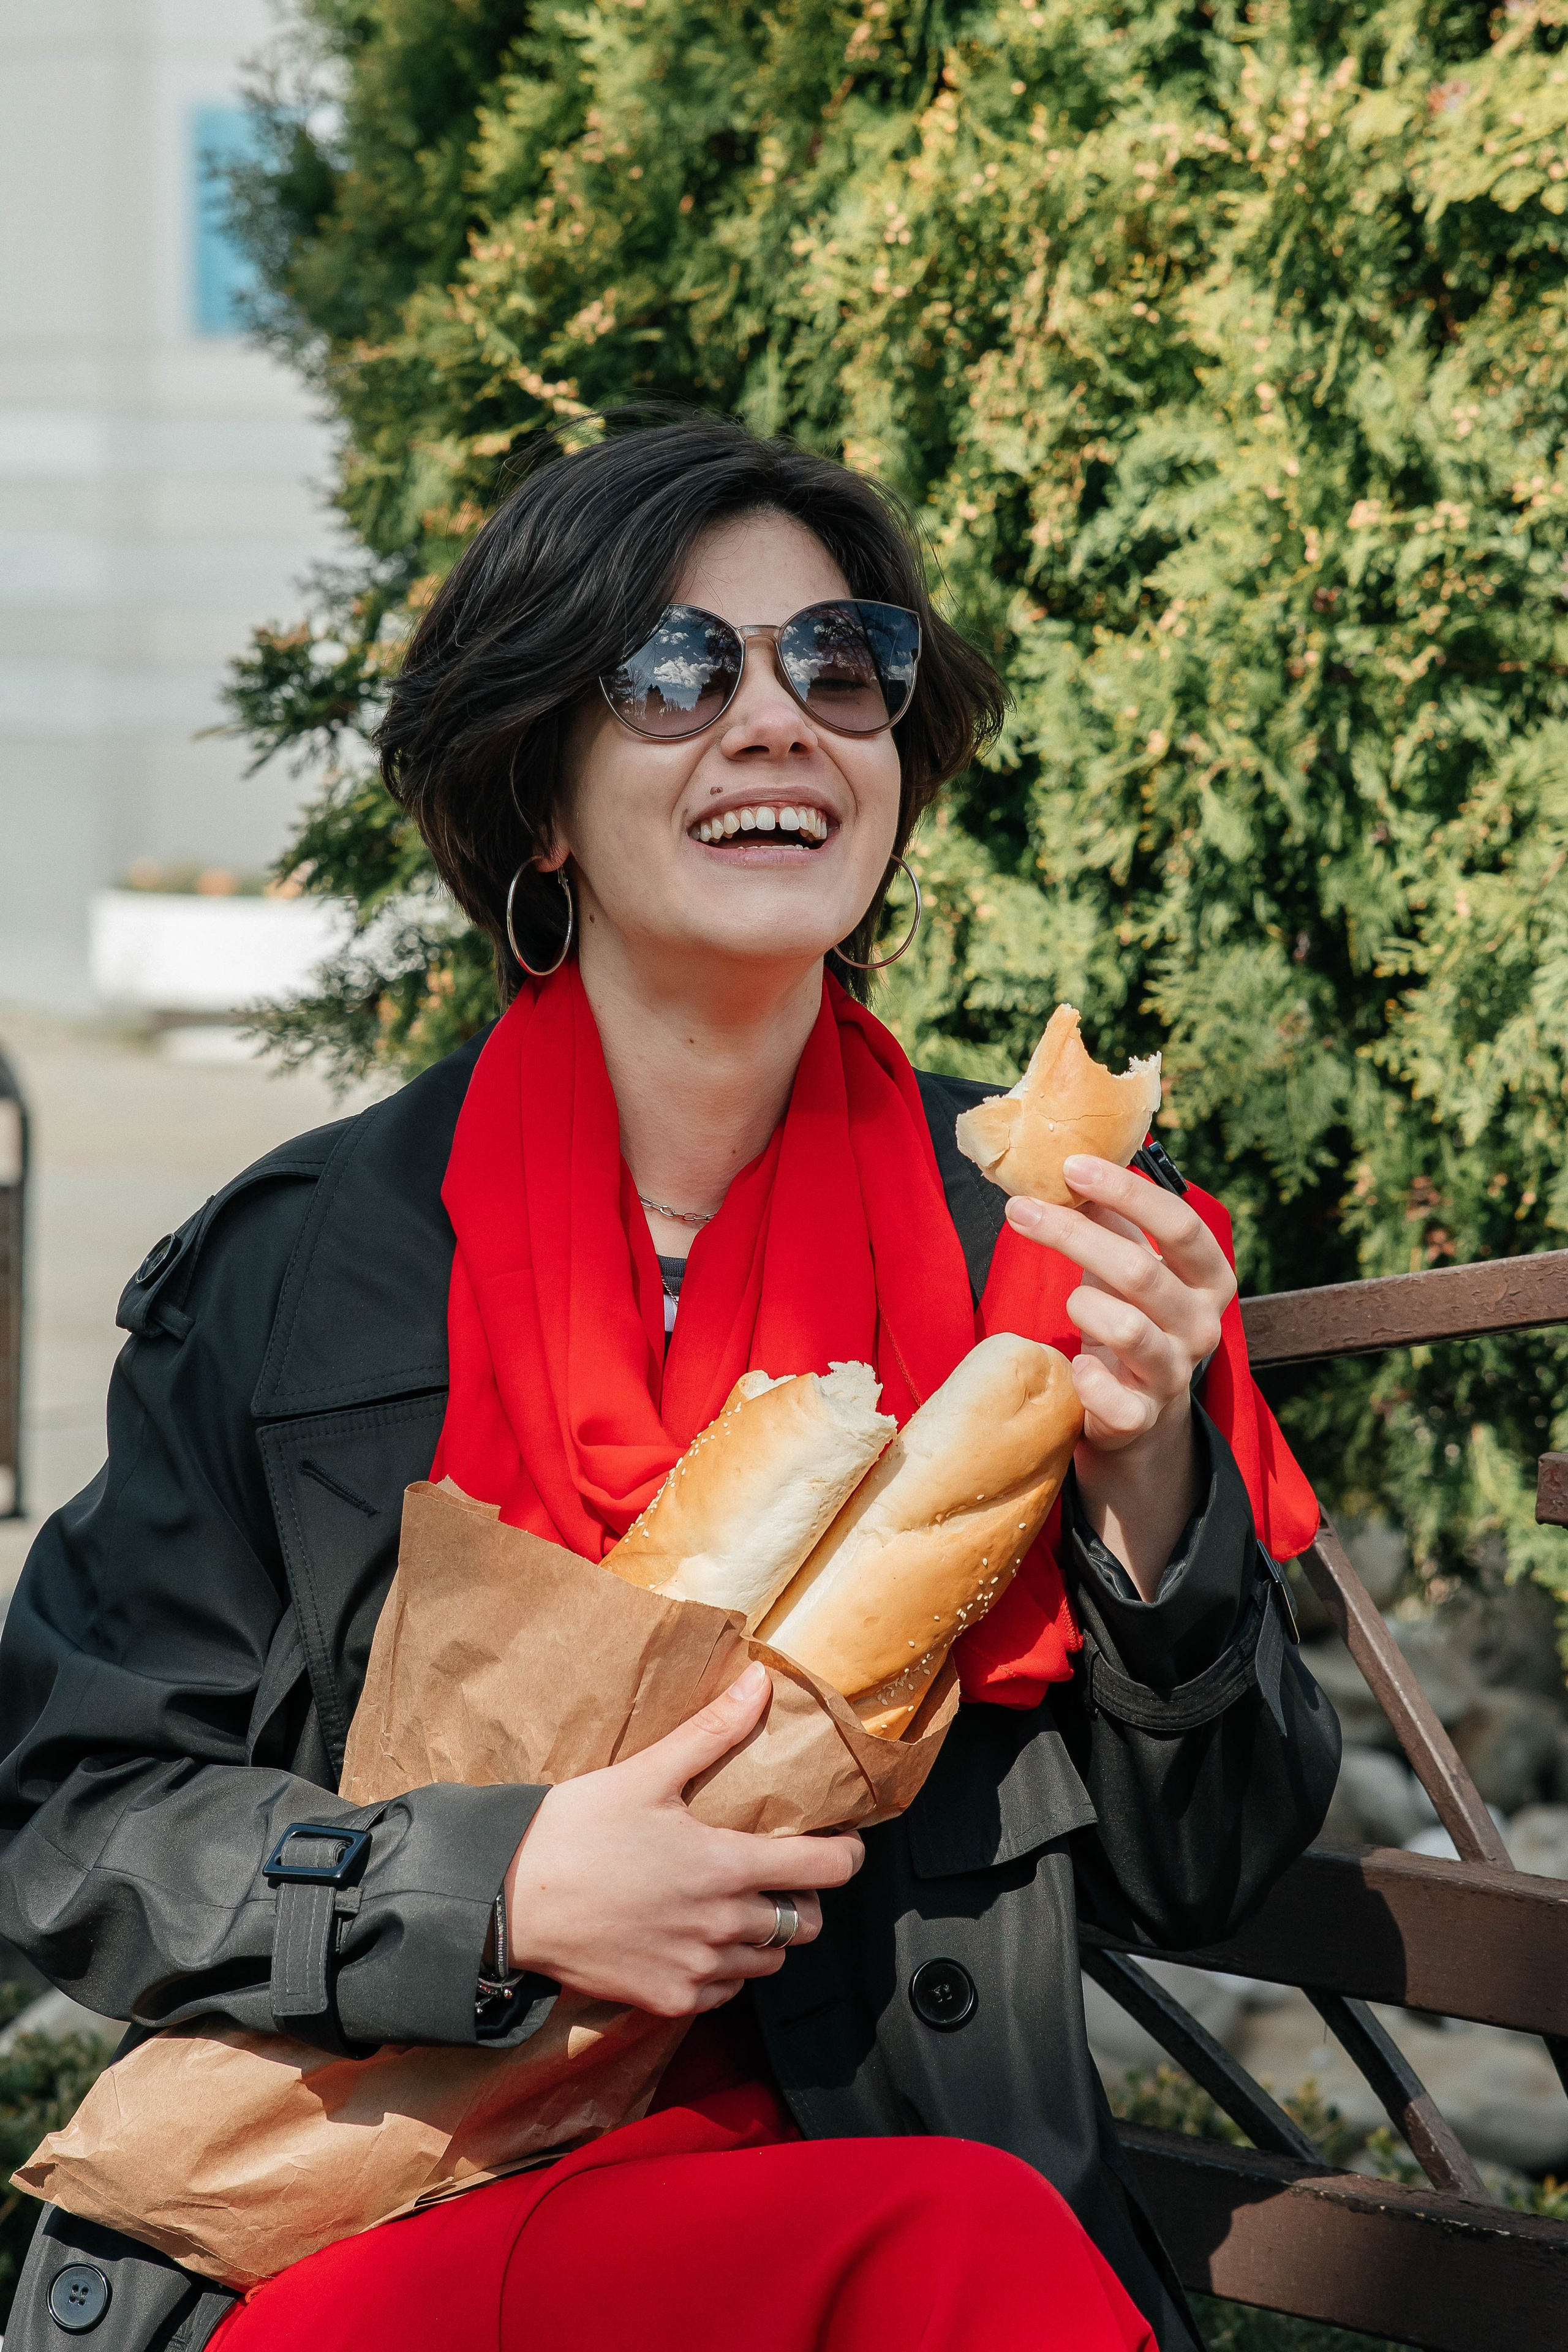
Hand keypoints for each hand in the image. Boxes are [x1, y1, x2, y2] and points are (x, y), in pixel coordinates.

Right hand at [502, 1661, 863, 2016]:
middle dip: (805, 1896)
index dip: (847, 1855)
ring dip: (766, 1934)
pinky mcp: (667, 2000)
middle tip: (782, 1870)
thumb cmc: (574, 1832)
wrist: (509, 1901)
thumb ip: (713, 1731)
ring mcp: (697, 1969)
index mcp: (726, 1866)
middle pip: (806, 1922)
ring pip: (769, 1962)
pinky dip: (726, 1968)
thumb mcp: (647, 1772)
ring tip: (738, 1901)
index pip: (827, 1871)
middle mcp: (722, 1925)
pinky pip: (725, 1991)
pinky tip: (699, 1936)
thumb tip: (760, 1682)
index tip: (841, 1843)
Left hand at [1004, 1154, 1235, 1594]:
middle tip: (1021, 1208)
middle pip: (1140, 1270)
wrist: (1140, 1416)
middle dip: (1073, 1234)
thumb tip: (1069, 1158)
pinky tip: (1075, 1367)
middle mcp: (1202, 1326)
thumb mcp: (1131, 1263)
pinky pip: (1111, 1397)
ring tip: (1069, 1303)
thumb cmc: (1130, 1318)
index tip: (1072, 1165)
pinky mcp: (1142, 1419)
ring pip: (1126, 1328)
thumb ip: (1113, 1218)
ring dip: (1081, 1304)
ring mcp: (1175, 1375)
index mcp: (1210, 1279)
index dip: (1128, 1191)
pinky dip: (1085, 1377)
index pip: (1181, 1224)